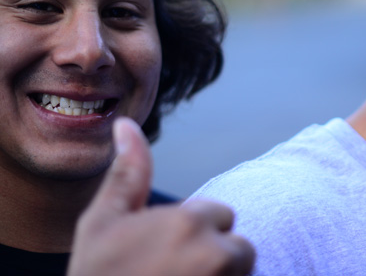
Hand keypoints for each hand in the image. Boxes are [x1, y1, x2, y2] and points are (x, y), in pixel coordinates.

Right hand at [67, 118, 254, 275]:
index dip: (192, 234)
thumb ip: (127, 174)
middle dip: (215, 257)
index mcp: (189, 222)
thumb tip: (126, 125)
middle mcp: (216, 253)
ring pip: (243, 272)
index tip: (162, 255)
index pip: (219, 214)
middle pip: (238, 246)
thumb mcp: (103, 224)